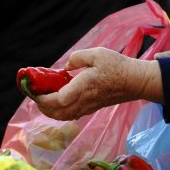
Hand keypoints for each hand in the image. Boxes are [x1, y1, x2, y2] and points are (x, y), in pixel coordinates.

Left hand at [32, 47, 160, 120]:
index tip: (35, 91)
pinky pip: (70, 115)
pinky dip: (59, 111)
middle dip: (42, 106)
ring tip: (44, 97)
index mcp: (84, 86)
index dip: (44, 99)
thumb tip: (65, 67)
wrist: (135, 81)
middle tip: (36, 93)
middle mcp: (84, 100)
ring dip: (49, 110)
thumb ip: (77, 58)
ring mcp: (88, 107)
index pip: (59, 100)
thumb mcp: (97, 53)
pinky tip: (58, 100)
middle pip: (57, 112)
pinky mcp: (91, 108)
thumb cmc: (117, 66)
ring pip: (63, 116)